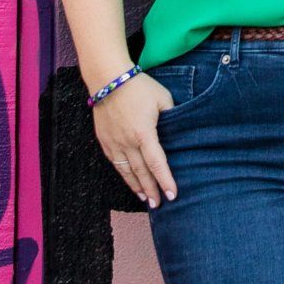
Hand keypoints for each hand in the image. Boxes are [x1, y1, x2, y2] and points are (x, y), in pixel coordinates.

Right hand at [93, 72, 177, 207]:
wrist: (107, 78)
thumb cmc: (138, 86)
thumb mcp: (163, 98)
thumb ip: (172, 115)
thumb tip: (178, 127)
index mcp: (144, 133)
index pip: (157, 163)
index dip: (165, 180)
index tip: (172, 194)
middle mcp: (127, 142)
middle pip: (141, 172)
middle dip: (151, 190)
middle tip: (159, 205)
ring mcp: (113, 142)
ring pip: (126, 171)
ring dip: (136, 186)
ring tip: (145, 199)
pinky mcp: (104, 139)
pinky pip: (114, 162)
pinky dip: (123, 174)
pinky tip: (129, 180)